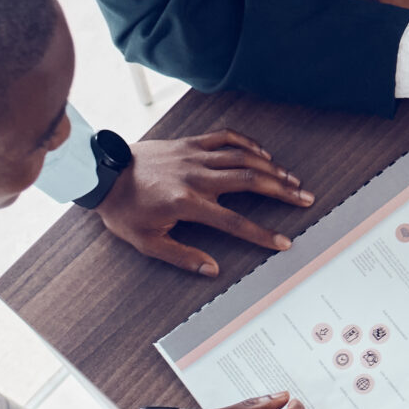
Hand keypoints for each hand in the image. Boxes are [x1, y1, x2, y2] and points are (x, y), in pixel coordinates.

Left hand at [96, 131, 314, 274]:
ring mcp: (194, 156)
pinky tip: (263, 154)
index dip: (262, 234)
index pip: (234, 221)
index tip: (284, 243)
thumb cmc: (123, 210)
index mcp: (186, 202)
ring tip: (293, 180)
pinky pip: (225, 138)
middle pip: (250, 180)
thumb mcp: (147, 242)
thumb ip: (182, 256)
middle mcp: (196, 176)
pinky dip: (247, 144)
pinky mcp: (189, 143)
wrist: (102, 173)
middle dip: (282, 191)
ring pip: (242, 157)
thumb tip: (212, 270)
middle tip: (305, 198)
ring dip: (272, 168)